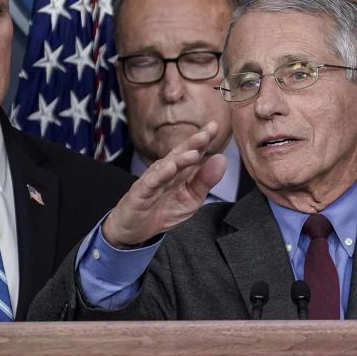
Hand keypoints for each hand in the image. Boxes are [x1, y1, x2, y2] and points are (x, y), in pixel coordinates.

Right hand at [100, 122, 227, 247]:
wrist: (135, 229)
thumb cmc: (163, 210)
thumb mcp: (191, 199)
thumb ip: (205, 181)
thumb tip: (222, 159)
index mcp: (179, 170)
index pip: (192, 151)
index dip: (203, 139)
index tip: (215, 126)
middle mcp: (165, 170)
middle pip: (180, 153)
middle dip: (193, 142)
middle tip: (207, 133)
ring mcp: (152, 180)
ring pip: (167, 166)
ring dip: (180, 158)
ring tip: (194, 152)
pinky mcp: (140, 193)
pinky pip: (151, 183)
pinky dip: (160, 175)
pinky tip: (170, 168)